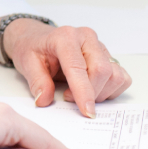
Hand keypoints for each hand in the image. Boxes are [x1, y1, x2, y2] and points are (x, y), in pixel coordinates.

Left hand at [4, 20, 131, 115]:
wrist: (36, 37)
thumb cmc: (32, 48)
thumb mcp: (26, 63)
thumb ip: (37, 82)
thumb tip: (44, 100)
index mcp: (66, 37)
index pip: (79, 67)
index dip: (84, 92)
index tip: (87, 111)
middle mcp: (86, 38)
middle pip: (102, 71)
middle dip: (90, 93)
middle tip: (69, 98)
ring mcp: (99, 46)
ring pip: (114, 75)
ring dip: (100, 92)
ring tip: (79, 93)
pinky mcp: (107, 56)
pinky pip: (121, 77)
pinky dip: (111, 89)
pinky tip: (93, 89)